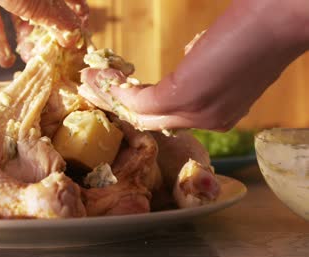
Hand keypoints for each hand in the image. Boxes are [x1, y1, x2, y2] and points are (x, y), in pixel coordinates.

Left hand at [0, 0, 87, 67]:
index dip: (78, 24)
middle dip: (48, 38)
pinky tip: (4, 60)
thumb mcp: (40, 2)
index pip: (74, 3)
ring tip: (29, 61)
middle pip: (47, 14)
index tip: (77, 47)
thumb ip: (58, 21)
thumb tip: (74, 39)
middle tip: (51, 59)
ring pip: (21, 18)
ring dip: (25, 41)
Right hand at [82, 0, 308, 130]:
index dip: (142, 107)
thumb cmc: (261, 30)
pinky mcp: (183, 95)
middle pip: (151, 122)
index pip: (172, 118)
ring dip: (112, 98)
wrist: (281, 20)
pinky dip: (116, 89)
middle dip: (119, 107)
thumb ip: (208, 68)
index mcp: (220, 115)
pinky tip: (102, 77)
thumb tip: (189, 58)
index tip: (121, 93)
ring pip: (142, 115)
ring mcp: (196, 112)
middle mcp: (207, 122)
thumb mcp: (231, 60)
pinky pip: (139, 101)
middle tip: (96, 90)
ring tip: (90, 83)